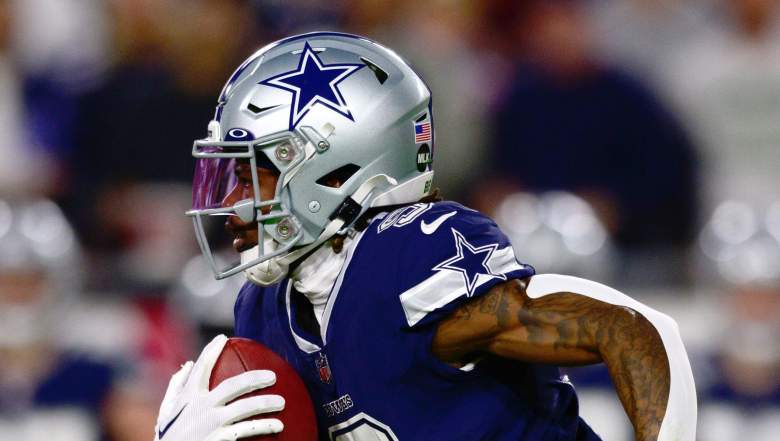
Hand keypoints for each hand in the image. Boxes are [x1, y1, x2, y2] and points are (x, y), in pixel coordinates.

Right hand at [153, 335, 283, 440]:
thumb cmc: (169, 438)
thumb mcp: (166, 413)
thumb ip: (175, 388)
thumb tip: (187, 364)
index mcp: (188, 398)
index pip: (201, 368)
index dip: (211, 351)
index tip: (223, 338)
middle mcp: (201, 407)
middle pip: (233, 386)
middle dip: (254, 378)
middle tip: (273, 376)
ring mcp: (211, 423)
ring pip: (244, 408)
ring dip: (266, 403)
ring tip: (282, 402)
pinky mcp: (219, 438)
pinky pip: (247, 429)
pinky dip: (264, 426)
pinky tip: (279, 425)